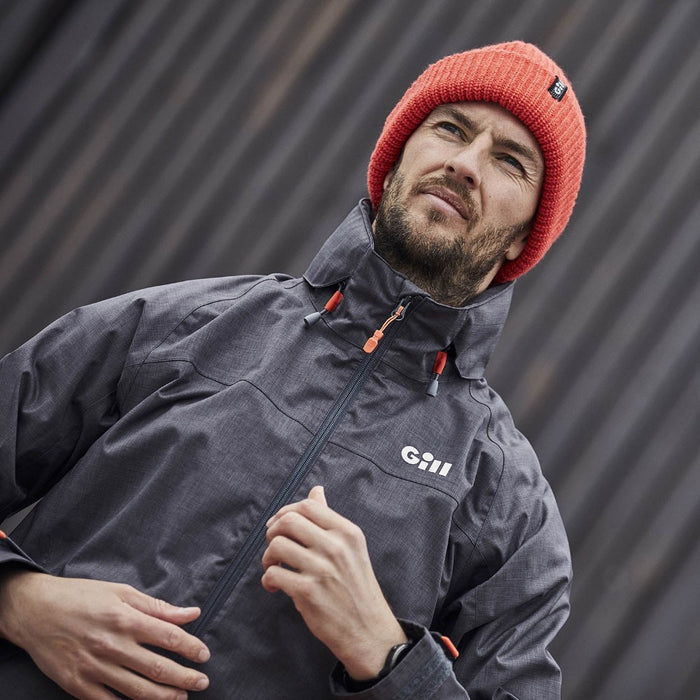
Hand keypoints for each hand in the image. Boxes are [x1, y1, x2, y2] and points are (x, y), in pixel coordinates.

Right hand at [0, 569, 209, 698]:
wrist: (36, 611)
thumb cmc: (81, 597)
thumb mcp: (122, 592)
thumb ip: (158, 607)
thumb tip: (191, 613)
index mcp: (126, 619)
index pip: (169, 637)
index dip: (191, 648)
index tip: (204, 655)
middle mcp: (113, 645)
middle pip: (157, 668)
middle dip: (184, 677)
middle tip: (202, 681)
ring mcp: (95, 668)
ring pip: (137, 690)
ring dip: (163, 696)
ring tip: (181, 697)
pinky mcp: (78, 685)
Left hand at [262, 486, 406, 679]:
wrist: (368, 630)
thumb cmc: (356, 587)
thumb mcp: (351, 547)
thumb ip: (329, 519)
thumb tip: (317, 490)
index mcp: (347, 532)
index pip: (308, 506)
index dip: (285, 511)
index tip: (278, 525)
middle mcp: (336, 546)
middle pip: (288, 521)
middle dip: (272, 532)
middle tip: (273, 547)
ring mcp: (322, 568)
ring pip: (277, 545)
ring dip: (267, 557)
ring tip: (272, 567)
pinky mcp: (308, 591)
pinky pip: (274, 573)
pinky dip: (268, 579)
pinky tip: (275, 586)